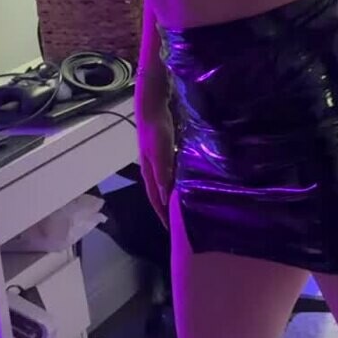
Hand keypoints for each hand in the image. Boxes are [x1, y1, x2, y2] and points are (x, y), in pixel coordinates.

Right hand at [138, 103, 175, 228]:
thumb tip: (164, 198)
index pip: (155, 199)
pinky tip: (188, 181)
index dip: (161, 214)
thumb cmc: (155, 131)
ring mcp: (159, 160)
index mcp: (149, 173)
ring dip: (173, 194)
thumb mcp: (160, 153)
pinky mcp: (166, 151)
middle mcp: (152, 169)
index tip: (170, 230)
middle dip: (167, 208)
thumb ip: (163, 174)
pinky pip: (173, 171)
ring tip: (186, 205)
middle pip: (159, 193)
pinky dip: (179, 180)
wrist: (152, 108)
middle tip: (180, 221)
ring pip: (167, 183)